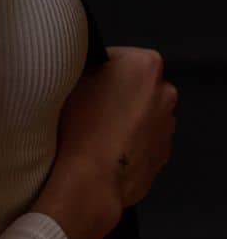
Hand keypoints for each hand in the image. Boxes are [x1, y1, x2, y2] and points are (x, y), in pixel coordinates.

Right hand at [30, 46, 176, 238]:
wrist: (90, 181)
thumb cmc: (79, 129)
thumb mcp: (72, 82)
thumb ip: (89, 68)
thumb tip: (91, 69)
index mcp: (145, 64)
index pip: (118, 57)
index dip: (97, 72)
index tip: (84, 86)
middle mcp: (164, 91)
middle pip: (136, 86)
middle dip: (117, 95)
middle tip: (89, 109)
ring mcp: (166, 124)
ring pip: (142, 114)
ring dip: (124, 119)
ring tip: (96, 133)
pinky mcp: (162, 153)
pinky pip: (144, 140)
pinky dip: (129, 143)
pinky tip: (106, 151)